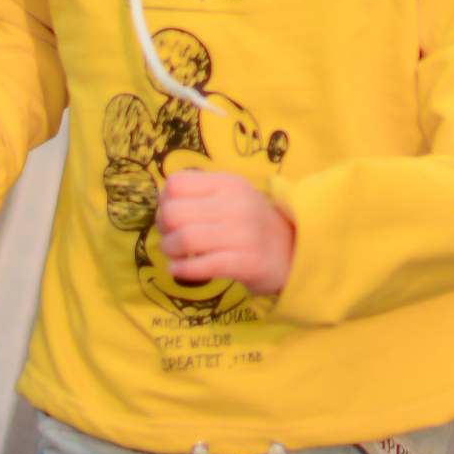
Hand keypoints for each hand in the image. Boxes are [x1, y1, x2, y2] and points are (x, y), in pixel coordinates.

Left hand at [157, 169, 294, 294]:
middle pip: (174, 213)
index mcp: (227, 182)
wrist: (292, 250)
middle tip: (169, 237)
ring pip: (184, 240)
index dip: (163, 201)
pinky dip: (182, 270)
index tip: (170, 214)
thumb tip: (161, 200)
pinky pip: (202, 266)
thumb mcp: (231, 194)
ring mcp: (242, 233)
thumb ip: (200, 191)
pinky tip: (177, 271)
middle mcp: (235, 204)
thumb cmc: (250, 222)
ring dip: (169, 251)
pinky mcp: (246, 262)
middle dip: (163, 229)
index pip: (176, 184)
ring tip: (174, 255)